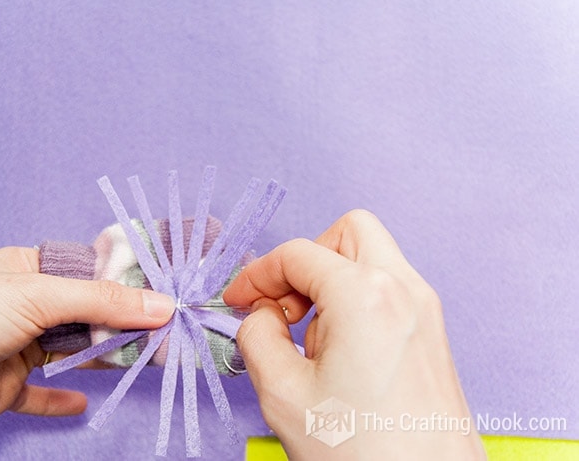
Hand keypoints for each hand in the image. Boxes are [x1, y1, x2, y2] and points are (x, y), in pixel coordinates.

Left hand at [0, 247, 174, 446]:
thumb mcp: (37, 296)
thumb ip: (102, 302)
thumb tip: (161, 305)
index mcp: (28, 269)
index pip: (91, 272)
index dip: (129, 282)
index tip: (169, 294)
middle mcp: (25, 305)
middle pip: (88, 313)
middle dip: (126, 323)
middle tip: (170, 334)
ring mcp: (15, 347)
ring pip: (73, 352)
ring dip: (105, 358)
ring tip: (149, 362)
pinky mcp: (4, 387)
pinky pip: (42, 394)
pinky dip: (63, 399)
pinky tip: (84, 403)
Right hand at [223, 210, 484, 459]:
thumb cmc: (365, 453)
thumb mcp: (283, 392)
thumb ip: (257, 335)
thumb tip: (261, 315)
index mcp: (365, 295)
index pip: (297, 253)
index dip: (257, 274)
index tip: (240, 299)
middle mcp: (404, 289)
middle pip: (347, 232)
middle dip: (306, 262)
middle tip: (284, 305)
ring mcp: (424, 308)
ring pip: (369, 258)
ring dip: (331, 283)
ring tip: (313, 342)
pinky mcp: (431, 331)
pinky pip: (387, 289)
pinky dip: (355, 301)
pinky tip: (340, 352)